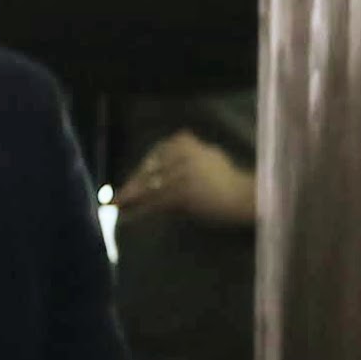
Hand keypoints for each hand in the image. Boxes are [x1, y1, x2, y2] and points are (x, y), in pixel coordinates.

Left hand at [113, 131, 256, 231]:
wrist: (245, 197)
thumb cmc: (229, 179)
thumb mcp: (208, 156)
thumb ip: (187, 152)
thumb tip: (160, 163)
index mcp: (185, 141)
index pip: (154, 156)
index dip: (139, 172)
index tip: (128, 183)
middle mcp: (181, 153)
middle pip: (148, 172)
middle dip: (131, 186)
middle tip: (115, 198)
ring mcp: (181, 172)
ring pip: (149, 188)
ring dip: (129, 200)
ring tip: (115, 208)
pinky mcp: (182, 192)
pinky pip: (155, 203)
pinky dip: (139, 211)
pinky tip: (127, 218)